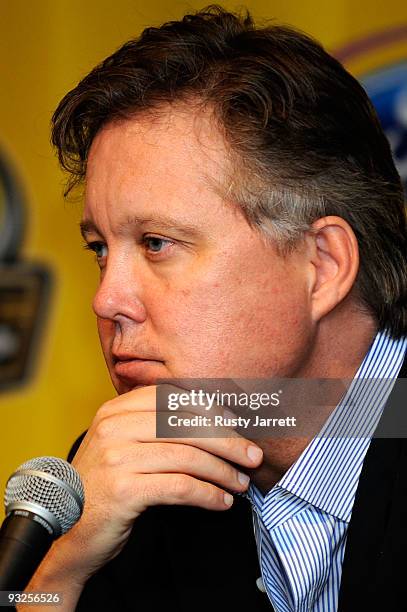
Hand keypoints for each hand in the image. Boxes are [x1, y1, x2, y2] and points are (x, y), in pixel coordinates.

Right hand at [61, 384, 263, 580]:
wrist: (67, 529)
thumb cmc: (105, 486)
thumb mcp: (124, 445)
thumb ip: (156, 428)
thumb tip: (217, 421)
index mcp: (116, 409)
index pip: (174, 398)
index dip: (212, 410)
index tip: (237, 427)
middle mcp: (114, 426)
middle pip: (186, 425)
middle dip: (228, 441)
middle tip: (253, 457)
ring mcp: (116, 456)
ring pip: (188, 456)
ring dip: (223, 471)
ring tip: (241, 484)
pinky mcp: (123, 489)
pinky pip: (180, 486)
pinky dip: (208, 494)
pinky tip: (222, 502)